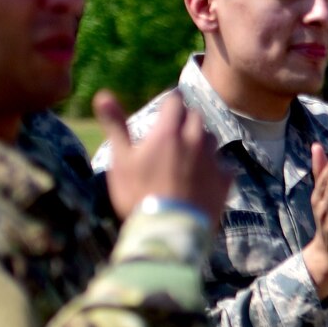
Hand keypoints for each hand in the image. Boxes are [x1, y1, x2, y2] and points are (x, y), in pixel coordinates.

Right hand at [97, 91, 227, 227]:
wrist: (168, 231)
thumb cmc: (138, 194)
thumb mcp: (121, 159)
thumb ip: (115, 125)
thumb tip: (103, 94)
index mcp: (168, 132)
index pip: (176, 102)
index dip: (172, 102)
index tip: (169, 105)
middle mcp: (194, 141)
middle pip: (196, 117)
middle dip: (186, 118)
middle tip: (176, 129)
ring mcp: (212, 161)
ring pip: (211, 138)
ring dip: (201, 140)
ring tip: (190, 152)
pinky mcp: (224, 182)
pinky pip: (224, 166)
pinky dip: (216, 167)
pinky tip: (207, 177)